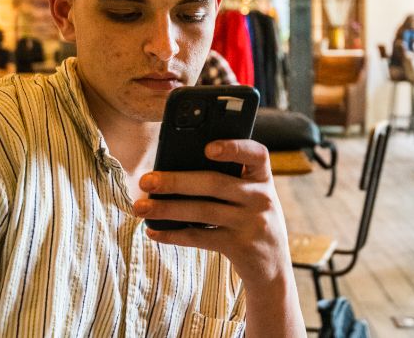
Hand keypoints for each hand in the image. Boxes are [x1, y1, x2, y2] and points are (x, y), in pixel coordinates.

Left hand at [132, 139, 291, 289]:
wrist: (273, 265)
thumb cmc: (250, 218)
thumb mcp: (250, 196)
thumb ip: (228, 180)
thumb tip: (173, 169)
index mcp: (263, 177)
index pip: (256, 154)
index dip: (234, 148)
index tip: (208, 147)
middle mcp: (261, 198)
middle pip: (215, 183)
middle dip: (176, 181)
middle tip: (146, 181)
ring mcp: (251, 224)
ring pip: (203, 212)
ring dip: (167, 209)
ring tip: (140, 207)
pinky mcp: (240, 247)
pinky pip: (200, 238)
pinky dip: (173, 234)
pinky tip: (153, 231)